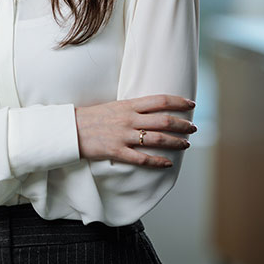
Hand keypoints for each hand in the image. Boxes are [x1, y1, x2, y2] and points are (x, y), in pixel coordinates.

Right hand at [75, 95, 196, 167]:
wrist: (70, 129)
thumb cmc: (92, 117)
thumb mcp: (114, 106)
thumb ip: (132, 107)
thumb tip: (152, 110)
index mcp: (128, 104)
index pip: (160, 100)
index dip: (179, 102)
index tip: (192, 104)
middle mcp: (129, 118)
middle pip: (164, 120)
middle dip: (182, 124)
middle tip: (194, 128)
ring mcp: (123, 135)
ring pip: (157, 139)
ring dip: (175, 142)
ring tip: (186, 144)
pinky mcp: (116, 151)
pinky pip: (142, 158)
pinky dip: (157, 161)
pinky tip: (167, 163)